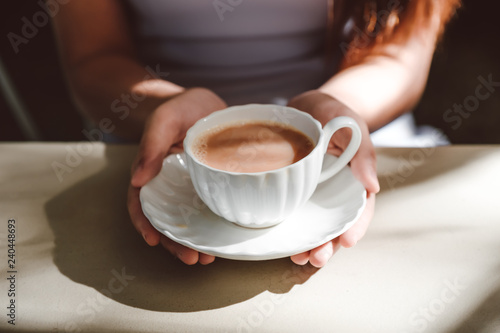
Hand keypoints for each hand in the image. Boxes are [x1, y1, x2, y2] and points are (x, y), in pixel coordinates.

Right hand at [127, 88, 226, 264]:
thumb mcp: (165, 119)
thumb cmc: (181, 108)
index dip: (144, 223)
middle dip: (174, 242)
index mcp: (152, 171)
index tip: (153, 240)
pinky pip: (208, 210)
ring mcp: (190, 187)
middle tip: (191, 259)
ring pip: (187, 220)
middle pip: (165, 219)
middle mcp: (169, 184)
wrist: (208, 104)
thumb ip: (151, 144)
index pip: (141, 202)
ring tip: (206, 258)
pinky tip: (222, 238)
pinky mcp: (210, 186)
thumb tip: (136, 179)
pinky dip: (212, 226)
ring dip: (194, 241)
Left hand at [287, 90, 379, 266]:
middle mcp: (334, 191)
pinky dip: (290, 230)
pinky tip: (282, 242)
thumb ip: (363, 152)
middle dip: (328, 245)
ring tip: (299, 258)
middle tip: (316, 258)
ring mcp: (313, 193)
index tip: (347, 241)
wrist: (307, 106)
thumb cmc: (334, 113)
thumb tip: (373, 186)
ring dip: (308, 245)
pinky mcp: (294, 191)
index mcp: (353, 179)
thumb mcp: (351, 125)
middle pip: (335, 224)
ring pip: (314, 225)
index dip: (356, 227)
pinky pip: (293, 213)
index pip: (360, 208)